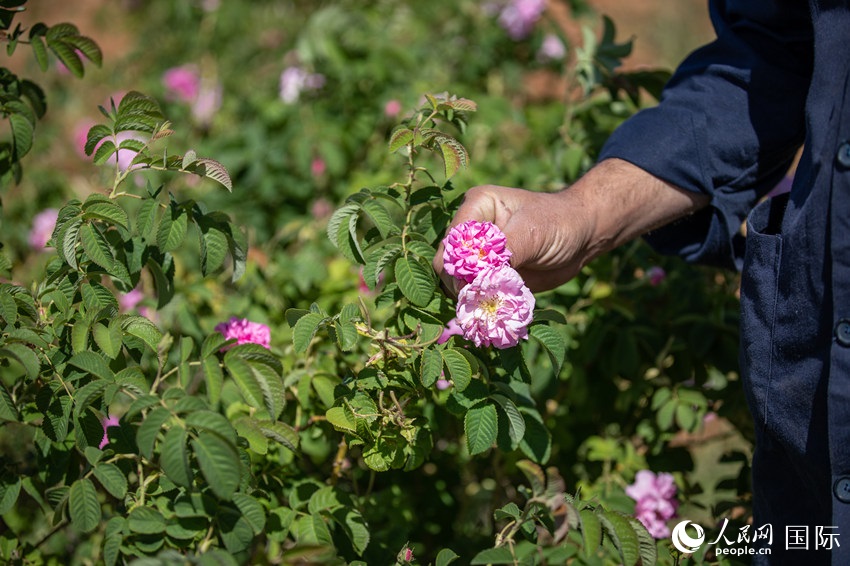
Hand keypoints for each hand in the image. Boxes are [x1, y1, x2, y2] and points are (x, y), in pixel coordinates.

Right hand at [433, 184, 591, 293]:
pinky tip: (496, 310)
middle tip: (483, 300)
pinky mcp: (489, 275)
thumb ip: (505, 252)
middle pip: (448, 264)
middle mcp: (471, 231)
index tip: (479, 283)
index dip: (459, 264)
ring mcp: (478, 255)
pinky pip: (476, 294)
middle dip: (463, 284)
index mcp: (476, 207)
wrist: (582, 237)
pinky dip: (483, 304)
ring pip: (458, 283)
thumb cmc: (558, 222)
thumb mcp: (532, 232)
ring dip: (472, 298)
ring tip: (492, 307)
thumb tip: (480, 280)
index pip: (452, 240)